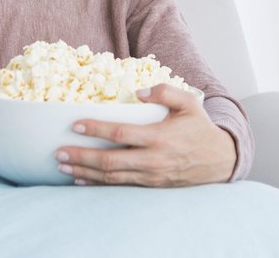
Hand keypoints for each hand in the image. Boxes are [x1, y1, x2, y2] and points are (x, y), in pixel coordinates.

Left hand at [54, 84, 236, 186]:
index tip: (75, 125)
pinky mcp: (150, 185)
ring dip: (85, 172)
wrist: (219, 160)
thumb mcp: (189, 103)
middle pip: (110, 161)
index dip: (96, 130)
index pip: (121, 134)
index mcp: (160, 136)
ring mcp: (151, 175)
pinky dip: (98, 184)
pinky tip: (81, 180)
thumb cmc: (200, 128)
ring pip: (112, 177)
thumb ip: (165, 92)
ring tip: (63, 166)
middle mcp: (153, 159)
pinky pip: (120, 186)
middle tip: (59, 152)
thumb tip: (139, 92)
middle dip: (82, 157)